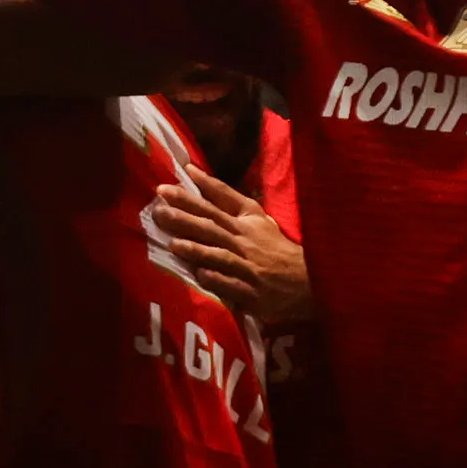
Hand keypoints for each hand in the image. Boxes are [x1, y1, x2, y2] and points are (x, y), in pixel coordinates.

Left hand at [139, 168, 315, 333]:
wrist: (307, 280)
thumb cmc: (275, 248)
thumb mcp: (256, 219)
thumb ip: (228, 200)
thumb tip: (196, 175)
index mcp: (245, 222)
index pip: (221, 201)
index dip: (201, 187)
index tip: (177, 175)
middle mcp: (244, 242)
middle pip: (213, 226)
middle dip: (185, 216)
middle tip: (160, 207)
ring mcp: (247, 267)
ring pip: (220, 255)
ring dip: (197, 249)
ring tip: (173, 243)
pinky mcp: (251, 292)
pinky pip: (231, 285)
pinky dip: (216, 279)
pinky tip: (199, 276)